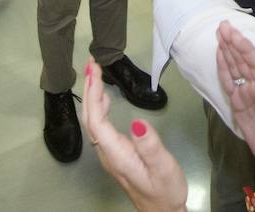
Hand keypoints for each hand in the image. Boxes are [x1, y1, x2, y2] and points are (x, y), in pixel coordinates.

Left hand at [82, 60, 186, 211]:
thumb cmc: (165, 189)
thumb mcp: (162, 166)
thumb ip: (150, 145)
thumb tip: (136, 120)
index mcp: (116, 154)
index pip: (96, 120)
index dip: (93, 94)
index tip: (94, 70)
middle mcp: (108, 154)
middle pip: (90, 119)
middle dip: (89, 90)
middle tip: (92, 64)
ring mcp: (110, 155)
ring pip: (93, 123)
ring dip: (92, 97)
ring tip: (95, 75)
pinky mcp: (116, 155)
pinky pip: (100, 127)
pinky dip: (99, 108)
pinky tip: (104, 99)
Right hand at [216, 21, 254, 172]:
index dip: (247, 51)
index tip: (236, 36)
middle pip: (245, 62)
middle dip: (235, 43)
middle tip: (223, 26)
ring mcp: (248, 94)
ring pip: (236, 67)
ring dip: (228, 50)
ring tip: (220, 32)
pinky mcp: (239, 102)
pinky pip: (230, 81)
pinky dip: (223, 67)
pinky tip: (219, 54)